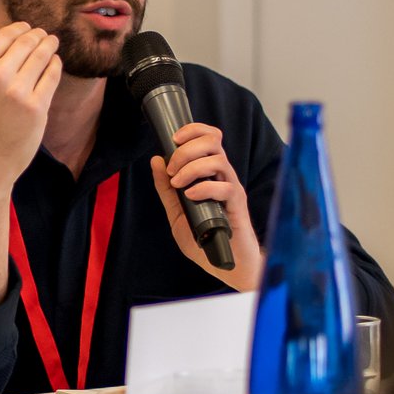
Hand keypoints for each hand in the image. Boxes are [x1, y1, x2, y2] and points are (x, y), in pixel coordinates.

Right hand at [0, 19, 62, 194]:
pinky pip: (52, 75)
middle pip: (26, 42)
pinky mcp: (37, 106)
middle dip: (38, 35)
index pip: (5, 35)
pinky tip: (54, 62)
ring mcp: (18, 91)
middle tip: (44, 35)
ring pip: (42, 55)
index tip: (27, 28)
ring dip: (50, 44)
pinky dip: (56, 64)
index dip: (20, 28)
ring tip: (52, 43)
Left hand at [150, 123, 262, 290]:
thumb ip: (166, 188)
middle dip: (186, 150)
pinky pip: (225, 187)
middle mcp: (223, 175)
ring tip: (180, 184)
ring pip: (217, 160)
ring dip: (192, 168)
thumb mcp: (177, 211)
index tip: (174, 140)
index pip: (209, 137)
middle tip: (172, 170)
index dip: (192, 131)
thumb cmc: (204, 238)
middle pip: (212, 141)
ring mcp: (232, 188)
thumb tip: (156, 160)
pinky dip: (204, 188)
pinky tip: (192, 197)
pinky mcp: (238, 205)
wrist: (225, 262)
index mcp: (211, 172)